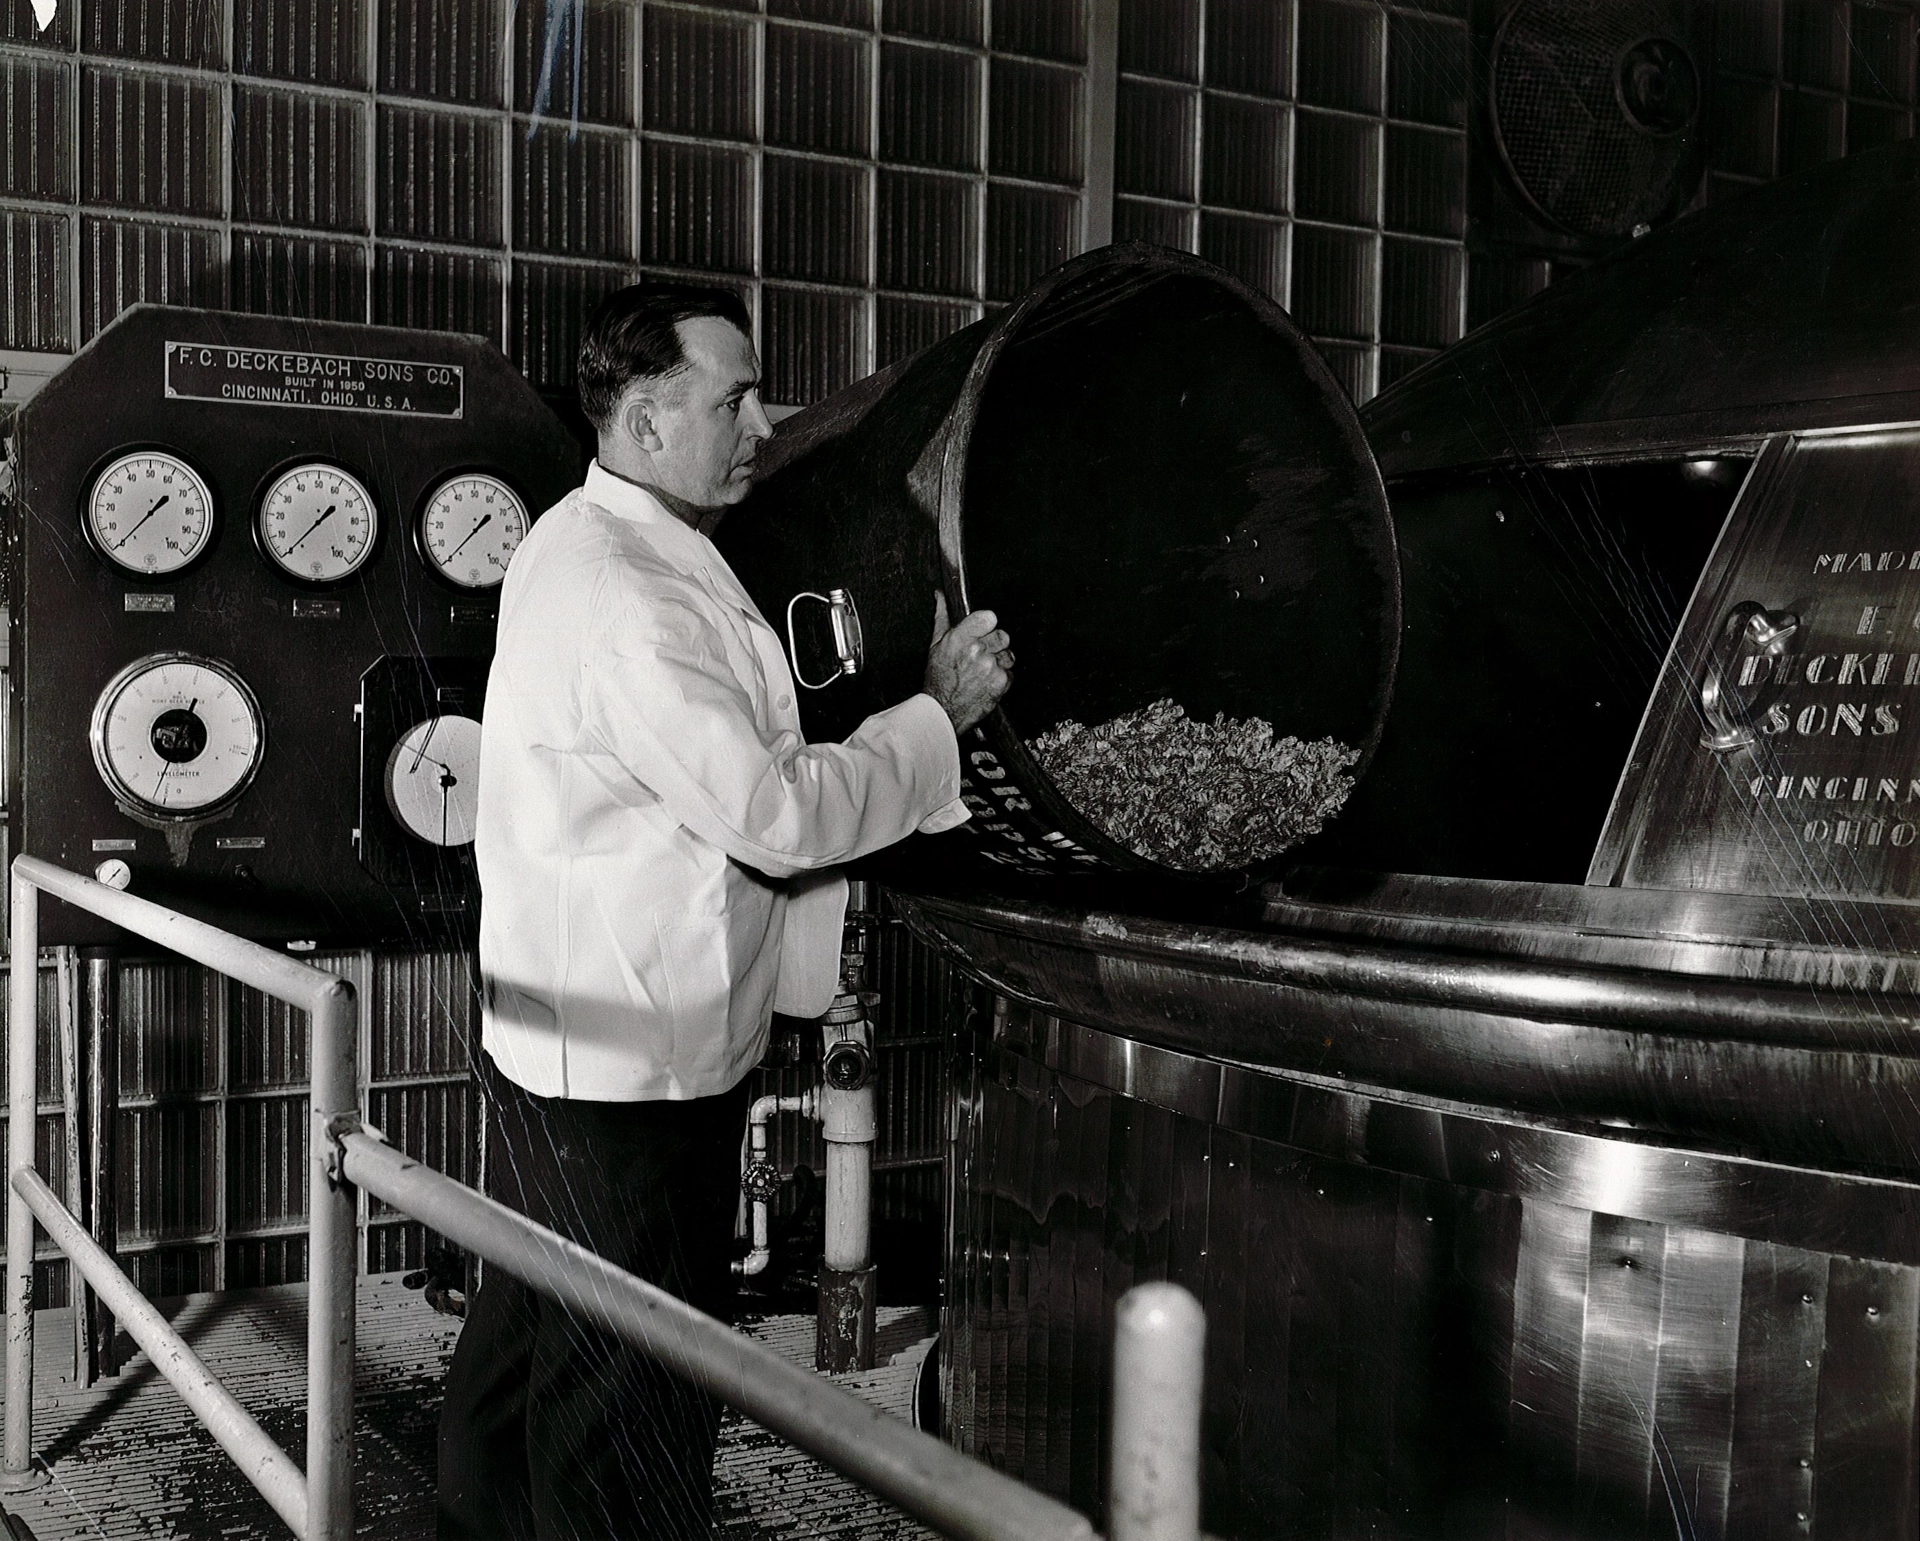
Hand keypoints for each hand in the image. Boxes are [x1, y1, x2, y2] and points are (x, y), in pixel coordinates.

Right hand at [924, 591, 1012, 734]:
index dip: (988, 624)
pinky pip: (1010, 673)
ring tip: (982, 671)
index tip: (984, 629)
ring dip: (999, 662)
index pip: (989, 617)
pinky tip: (986, 682)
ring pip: (1008, 655)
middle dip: (995, 644)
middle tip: (981, 656)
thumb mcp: (936, 645)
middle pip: (1002, 635)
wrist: (942, 711)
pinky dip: (1001, 678)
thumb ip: (942, 617)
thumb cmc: (938, 679)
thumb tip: (940, 596)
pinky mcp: (1000, 683)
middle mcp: (976, 651)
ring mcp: (990, 667)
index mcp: (960, 638)